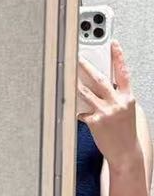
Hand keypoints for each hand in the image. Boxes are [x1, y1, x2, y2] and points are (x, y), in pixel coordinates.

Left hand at [77, 41, 140, 169]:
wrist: (126, 152)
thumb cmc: (125, 132)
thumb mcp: (126, 110)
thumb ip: (116, 96)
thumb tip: (101, 85)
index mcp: (128, 98)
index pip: (124, 72)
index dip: (119, 56)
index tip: (113, 44)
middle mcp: (118, 103)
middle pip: (101, 80)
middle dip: (88, 66)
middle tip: (78, 57)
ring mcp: (106, 112)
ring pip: (87, 93)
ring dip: (75, 84)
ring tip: (67, 76)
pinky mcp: (95, 122)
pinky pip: (81, 111)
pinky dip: (78, 110)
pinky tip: (76, 110)